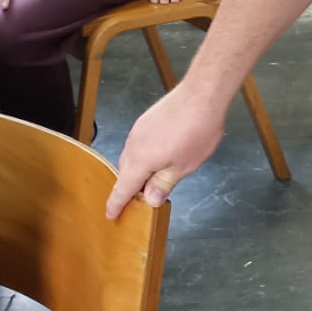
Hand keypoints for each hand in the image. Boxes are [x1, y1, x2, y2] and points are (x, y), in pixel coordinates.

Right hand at [106, 85, 226, 217]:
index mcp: (140, 160)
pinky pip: (138, 144)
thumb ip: (163, 184)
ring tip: (153, 180)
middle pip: (125, 172)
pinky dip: (143, 156)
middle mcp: (133, 144)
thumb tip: (149, 199)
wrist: (202, 94)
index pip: (122, 188)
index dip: (116, 204)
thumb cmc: (196, 132)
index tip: (110, 216)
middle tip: (140, 201)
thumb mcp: (184, 166)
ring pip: (132, 157)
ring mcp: (138, 130)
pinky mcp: (146, 120)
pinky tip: (159, 157)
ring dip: (138, 170)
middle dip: (129, 187)